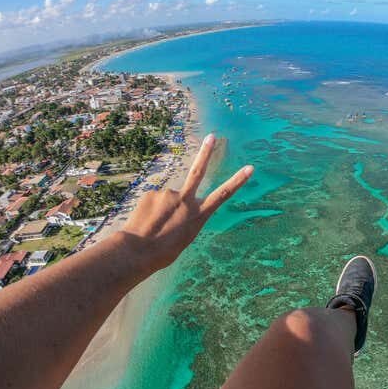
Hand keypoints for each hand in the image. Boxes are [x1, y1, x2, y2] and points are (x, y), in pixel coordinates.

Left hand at [121, 133, 252, 272]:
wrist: (137, 251)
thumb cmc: (163, 252)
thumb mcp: (184, 237)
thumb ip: (185, 218)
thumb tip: (177, 207)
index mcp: (198, 215)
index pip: (222, 194)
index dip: (237, 181)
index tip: (250, 168)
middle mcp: (186, 201)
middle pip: (198, 171)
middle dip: (206, 152)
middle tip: (212, 136)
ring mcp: (168, 194)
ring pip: (168, 197)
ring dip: (162, 208)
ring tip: (153, 225)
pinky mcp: (151, 193)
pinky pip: (153, 200)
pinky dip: (150, 209)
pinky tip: (145, 220)